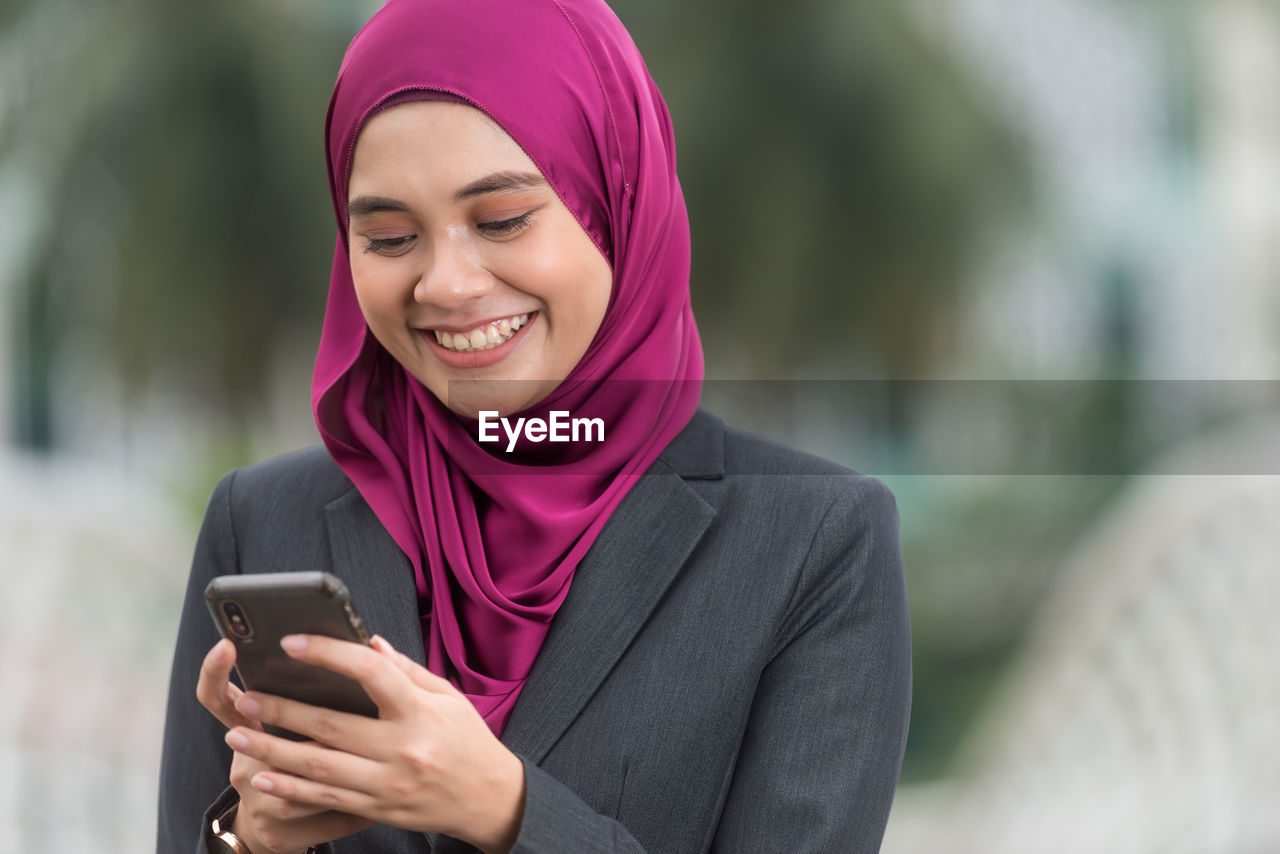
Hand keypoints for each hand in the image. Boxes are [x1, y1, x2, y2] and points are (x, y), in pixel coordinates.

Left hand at [225, 635, 526, 853]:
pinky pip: (325, 799)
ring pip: (318, 767)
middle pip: (331, 726)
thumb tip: (369, 643)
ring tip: (238, 733)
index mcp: (420, 712)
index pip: (371, 674)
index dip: (330, 655)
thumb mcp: (448, 697)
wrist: (489, 799)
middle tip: (248, 696)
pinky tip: (261, 777)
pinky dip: (289, 789)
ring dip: (272, 750)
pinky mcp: (377, 809)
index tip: (294, 643)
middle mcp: (402, 748)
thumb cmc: (468, 740)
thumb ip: (407, 671)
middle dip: (282, 711)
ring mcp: (387, 783)